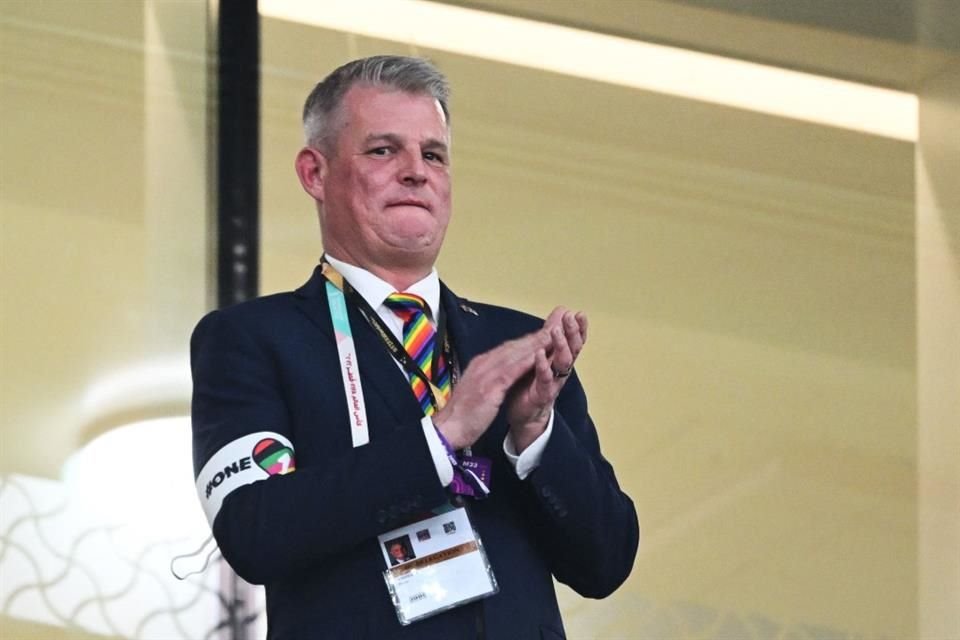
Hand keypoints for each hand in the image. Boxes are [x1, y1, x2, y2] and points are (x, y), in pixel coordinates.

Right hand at [432, 329, 551, 449]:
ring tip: (552, 334)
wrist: (447, 429)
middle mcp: (483, 364)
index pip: (507, 349)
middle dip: (534, 336)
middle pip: (513, 347)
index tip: (541, 334)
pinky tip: (539, 355)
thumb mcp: (475, 390)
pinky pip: (512, 371)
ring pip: (514, 354)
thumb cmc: (461, 414)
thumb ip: (486, 378)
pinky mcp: (489, 387)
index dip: (526, 341)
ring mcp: (485, 374)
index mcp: (479, 365)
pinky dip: (526, 361)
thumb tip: (496, 374)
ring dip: (534, 344)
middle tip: (552, 326)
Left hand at [505, 307, 587, 451]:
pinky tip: (539, 355)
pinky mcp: (541, 394)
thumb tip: (561, 310)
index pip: (574, 341)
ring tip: (556, 331)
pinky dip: (543, 366)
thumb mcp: (542, 354)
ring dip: (560, 346)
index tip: (580, 313)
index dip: (579, 328)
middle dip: (573, 333)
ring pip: (563, 362)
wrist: (524, 416)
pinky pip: (545, 379)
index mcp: (560, 359)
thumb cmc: (533, 382)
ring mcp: (553, 382)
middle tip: (572, 318)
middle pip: (572, 349)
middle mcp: (560, 370)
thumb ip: (551, 334)